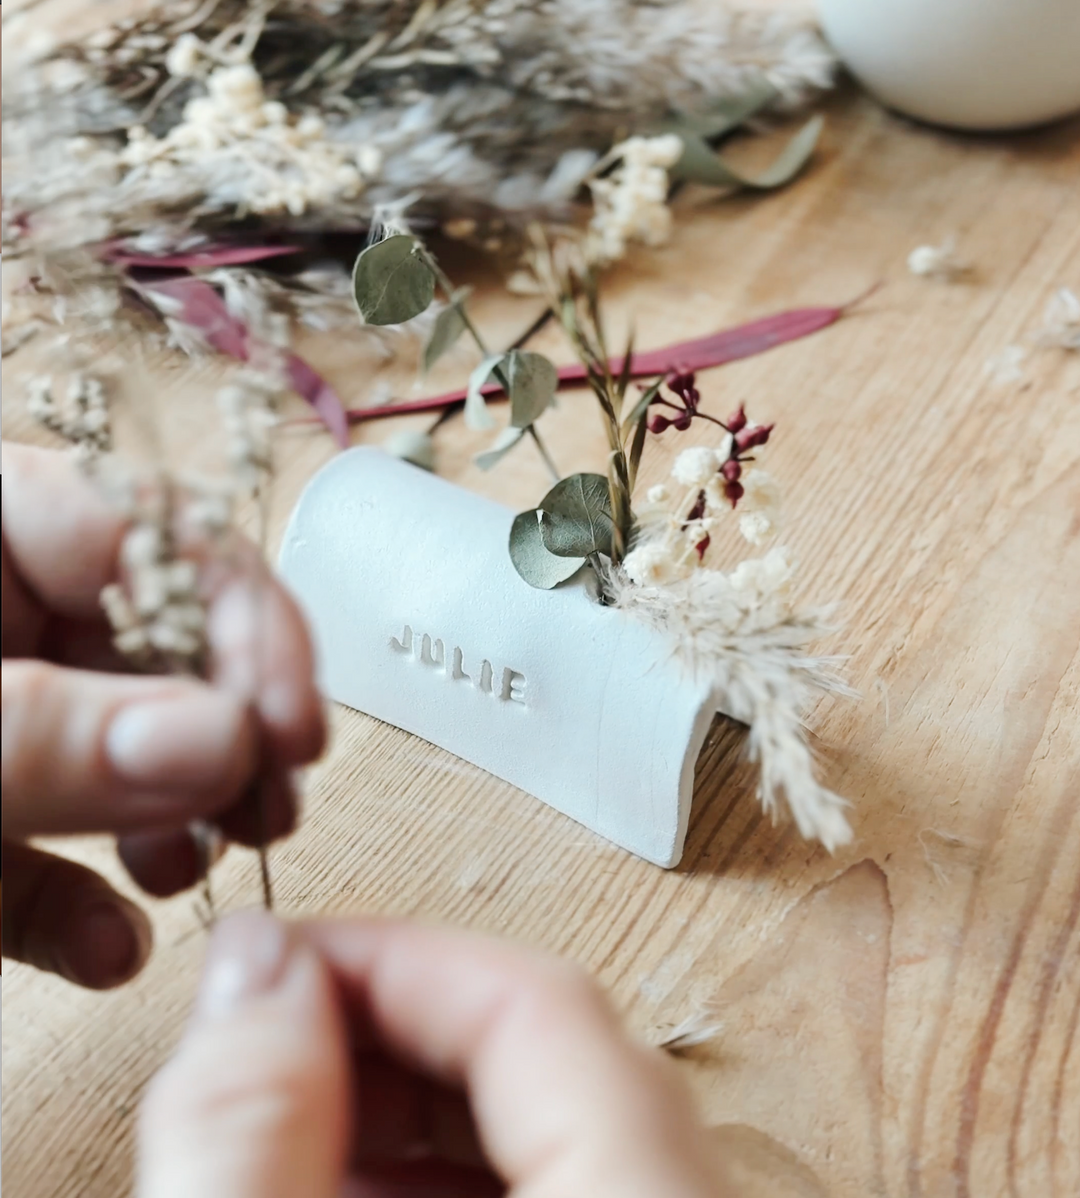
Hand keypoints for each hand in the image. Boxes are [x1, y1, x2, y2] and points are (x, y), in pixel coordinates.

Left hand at [2, 442, 325, 988]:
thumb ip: (53, 735)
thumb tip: (224, 740)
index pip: (156, 533)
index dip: (248, 620)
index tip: (292, 726)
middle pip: (155, 648)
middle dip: (225, 734)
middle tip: (268, 806)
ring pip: (113, 749)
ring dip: (170, 816)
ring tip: (199, 866)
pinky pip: (35, 852)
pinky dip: (75, 906)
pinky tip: (107, 948)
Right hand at [137, 913, 734, 1197]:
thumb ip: (256, 1139)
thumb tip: (254, 975)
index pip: (544, 1005)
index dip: (395, 955)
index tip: (280, 956)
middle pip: (555, 1054)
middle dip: (387, 1029)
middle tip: (269, 1035)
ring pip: (549, 1128)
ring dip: (402, 1110)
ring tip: (286, 1125)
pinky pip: (554, 1190)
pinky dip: (435, 1184)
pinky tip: (341, 1191)